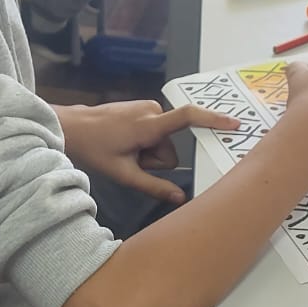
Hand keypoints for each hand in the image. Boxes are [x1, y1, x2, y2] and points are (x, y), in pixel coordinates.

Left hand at [57, 101, 239, 205]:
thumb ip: (154, 187)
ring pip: (163, 143)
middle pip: (171, 149)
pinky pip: (156, 132)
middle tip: (130, 159)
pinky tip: (125, 143)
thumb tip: (180, 199)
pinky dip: (145, 143)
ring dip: (148, 153)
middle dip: (155, 159)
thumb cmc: (95, 150)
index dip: (212, 120)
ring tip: (125, 151)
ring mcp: (148, 107)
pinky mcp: (145, 108)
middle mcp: (152, 111)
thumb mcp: (124, 174)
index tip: (233, 123)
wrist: (73, 126)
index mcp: (149, 125)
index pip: (188, 118)